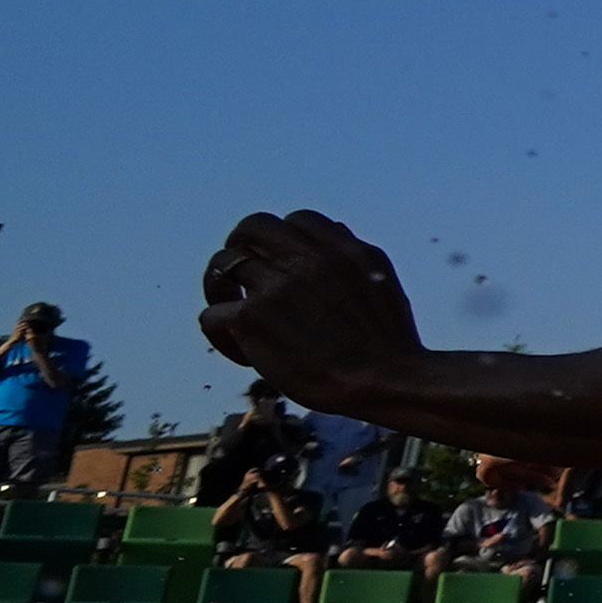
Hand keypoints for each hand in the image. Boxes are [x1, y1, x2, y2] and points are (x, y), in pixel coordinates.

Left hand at [200, 211, 422, 411]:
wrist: (386, 381)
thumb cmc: (389, 342)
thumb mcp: (381, 282)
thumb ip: (353, 255)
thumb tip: (336, 229)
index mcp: (342, 249)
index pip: (296, 220)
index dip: (283, 240)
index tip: (281, 264)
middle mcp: (307, 260)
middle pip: (253, 227)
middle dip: (241, 245)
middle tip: (241, 274)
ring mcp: (276, 286)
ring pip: (222, 264)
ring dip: (220, 287)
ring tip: (230, 310)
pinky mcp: (252, 319)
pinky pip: (212, 314)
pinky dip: (220, 334)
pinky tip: (242, 354)